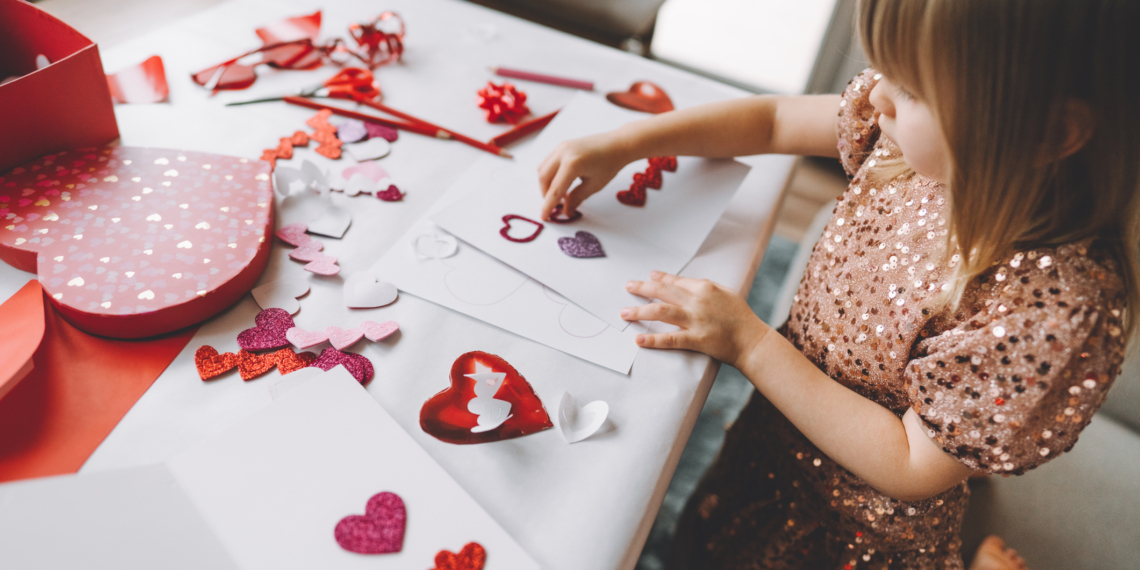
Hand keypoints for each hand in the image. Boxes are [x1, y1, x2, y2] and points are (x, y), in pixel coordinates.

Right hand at [537, 132, 632, 219]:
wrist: (618, 144)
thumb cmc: (610, 164)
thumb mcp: (594, 185)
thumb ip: (576, 198)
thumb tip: (565, 211)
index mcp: (572, 164)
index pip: (555, 190)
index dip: (548, 205)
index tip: (544, 217)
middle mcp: (563, 153)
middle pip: (544, 178)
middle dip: (546, 194)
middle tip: (555, 206)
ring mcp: (561, 147)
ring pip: (543, 169)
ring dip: (547, 184)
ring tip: (560, 194)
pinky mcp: (562, 145)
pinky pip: (548, 162)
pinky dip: (550, 174)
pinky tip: (561, 182)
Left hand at [621, 271, 770, 367]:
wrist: (753, 340)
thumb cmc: (741, 318)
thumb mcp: (726, 294)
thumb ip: (706, 288)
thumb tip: (688, 284)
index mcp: (705, 288)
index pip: (676, 281)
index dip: (660, 279)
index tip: (648, 277)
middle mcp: (697, 301)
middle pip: (663, 292)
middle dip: (642, 289)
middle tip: (628, 287)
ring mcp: (696, 320)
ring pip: (661, 312)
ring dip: (640, 312)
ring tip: (624, 313)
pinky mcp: (697, 339)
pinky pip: (671, 339)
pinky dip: (653, 340)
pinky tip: (639, 340)